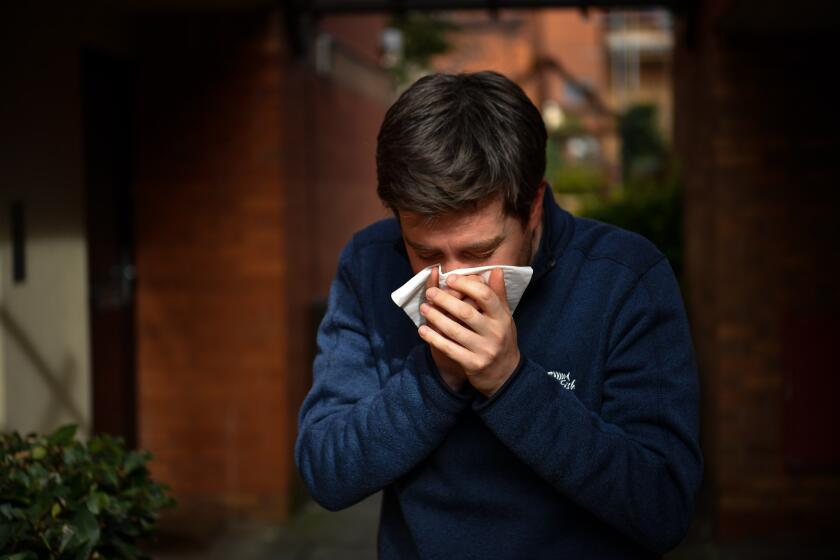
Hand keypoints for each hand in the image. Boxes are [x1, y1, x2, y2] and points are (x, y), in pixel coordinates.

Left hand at [418, 269, 519, 396]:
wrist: (505, 374)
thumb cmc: (501, 339)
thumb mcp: (504, 317)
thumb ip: (498, 294)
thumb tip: (495, 269)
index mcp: (502, 317)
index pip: (485, 296)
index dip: (465, 285)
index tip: (449, 279)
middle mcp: (495, 333)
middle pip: (466, 312)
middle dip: (445, 300)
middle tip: (430, 292)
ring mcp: (484, 350)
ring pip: (454, 330)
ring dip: (435, 318)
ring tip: (424, 308)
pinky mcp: (472, 364)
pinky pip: (449, 349)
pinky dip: (434, 338)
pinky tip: (422, 330)